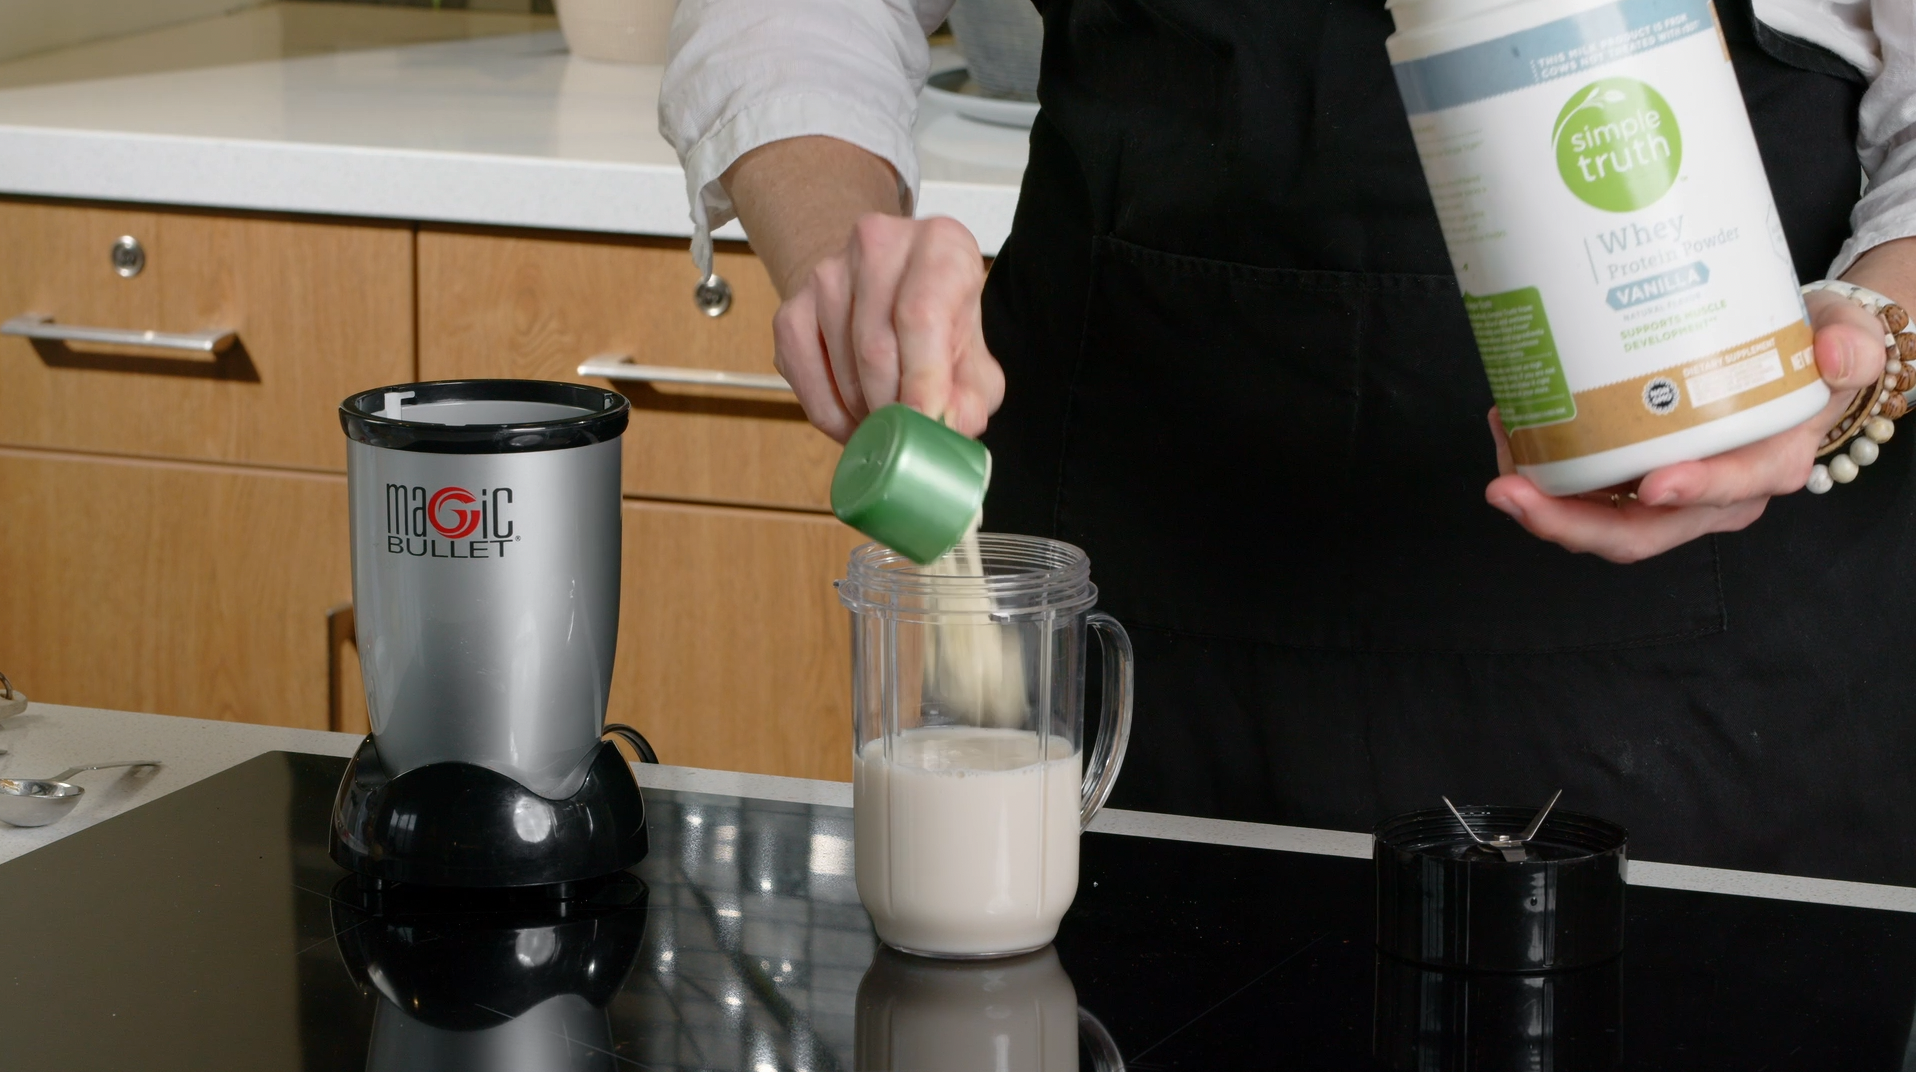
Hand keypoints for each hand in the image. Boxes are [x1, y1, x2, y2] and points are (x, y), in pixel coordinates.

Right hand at [773, 213, 1004, 442]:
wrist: (889, 290)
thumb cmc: (940, 322)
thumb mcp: (973, 354)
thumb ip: (971, 394)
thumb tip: (951, 427)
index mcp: (938, 246)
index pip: (921, 315)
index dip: (921, 378)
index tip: (923, 422)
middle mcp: (877, 244)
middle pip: (875, 346)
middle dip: (891, 406)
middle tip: (907, 436)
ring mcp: (827, 274)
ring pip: (841, 366)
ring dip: (864, 411)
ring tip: (886, 422)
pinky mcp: (792, 306)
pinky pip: (804, 375)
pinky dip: (830, 412)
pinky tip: (854, 416)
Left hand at [1484, 292, 1888, 562]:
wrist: (1795, 358)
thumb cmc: (1816, 354)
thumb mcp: (1849, 343)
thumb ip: (1850, 349)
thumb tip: (1838, 359)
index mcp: (1768, 466)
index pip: (1728, 492)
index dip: (1691, 492)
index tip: (1650, 485)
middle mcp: (1713, 496)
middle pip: (1638, 532)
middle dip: (1569, 523)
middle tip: (1509, 489)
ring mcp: (1667, 494)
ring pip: (1599, 522)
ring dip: (1542, 500)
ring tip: (1500, 448)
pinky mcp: (1633, 478)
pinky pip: (1585, 493)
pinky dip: (1545, 471)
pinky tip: (1514, 429)